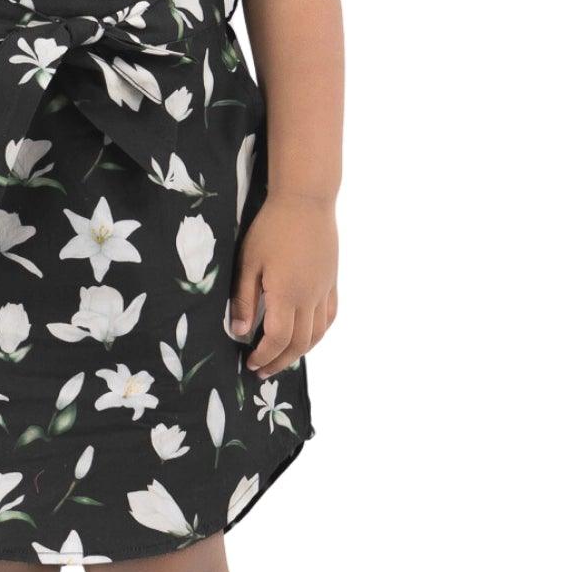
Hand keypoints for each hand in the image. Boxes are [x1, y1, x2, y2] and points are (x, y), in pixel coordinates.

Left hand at [226, 196, 338, 378]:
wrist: (306, 201)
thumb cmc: (271, 228)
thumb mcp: (248, 262)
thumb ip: (244, 299)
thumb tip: (239, 331)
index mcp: (287, 294)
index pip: (277, 339)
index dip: (263, 356)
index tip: (249, 363)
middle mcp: (310, 298)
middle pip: (299, 343)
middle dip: (279, 361)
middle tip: (262, 370)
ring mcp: (324, 291)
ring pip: (318, 334)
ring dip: (299, 352)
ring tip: (282, 358)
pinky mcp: (332, 282)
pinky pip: (330, 317)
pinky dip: (318, 334)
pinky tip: (307, 336)